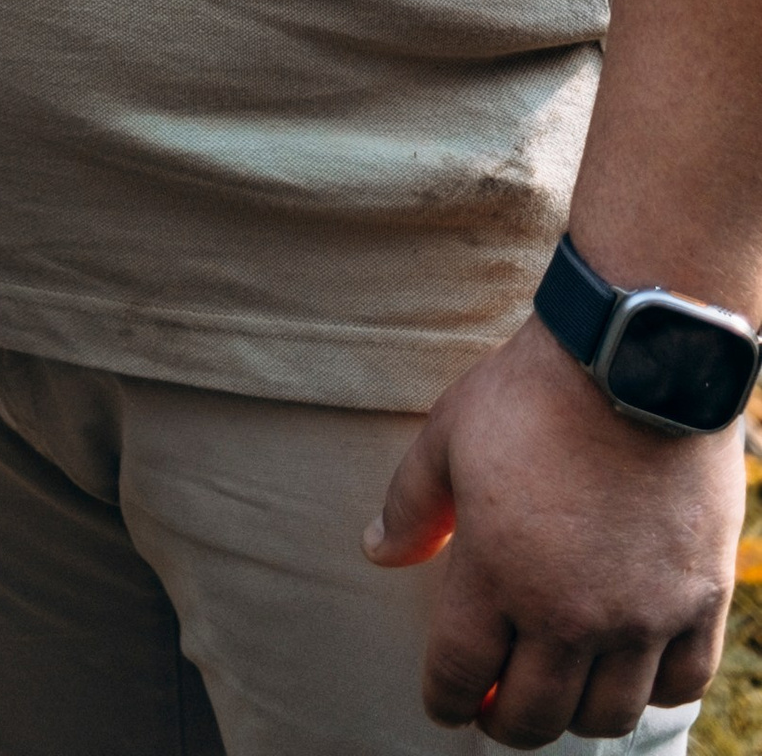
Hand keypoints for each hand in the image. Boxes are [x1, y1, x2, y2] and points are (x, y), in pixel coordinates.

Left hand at [364, 315, 740, 741]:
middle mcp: (569, 611)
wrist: (635, 359)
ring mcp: (641, 613)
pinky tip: (631, 669)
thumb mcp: (449, 435)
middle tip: (498, 707)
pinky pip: (681, 684)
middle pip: (533, 715)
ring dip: (576, 715)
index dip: (446, 701)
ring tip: (561, 689)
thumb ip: (411, 504)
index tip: (445, 705)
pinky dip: (654, 691)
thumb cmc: (533, 393)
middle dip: (505, 722)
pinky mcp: (701, 599)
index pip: (461, 675)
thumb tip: (378, 554)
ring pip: (606, 715)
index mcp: (496, 573)